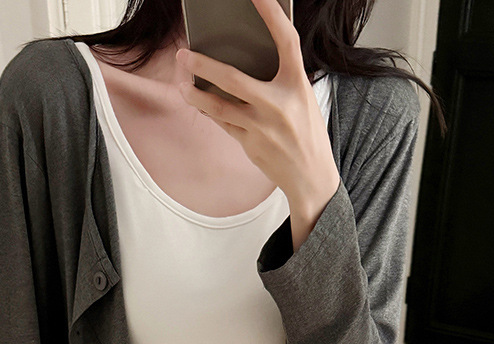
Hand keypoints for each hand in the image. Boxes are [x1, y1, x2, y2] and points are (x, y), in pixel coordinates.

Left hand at [175, 0, 339, 213]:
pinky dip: (209, 110)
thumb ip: (279, 80)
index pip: (286, 40)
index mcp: (298, 85)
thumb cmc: (307, 133)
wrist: (312, 178)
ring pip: (219, 106)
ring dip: (195, 94)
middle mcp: (279, 104)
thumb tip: (242, 60)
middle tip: (184, 55)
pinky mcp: (250, 145)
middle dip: (204, 65)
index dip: (271, 13)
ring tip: (181, 84)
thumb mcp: (302, 99)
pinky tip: (198, 101)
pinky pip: (223, 123)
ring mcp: (262, 127)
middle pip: (234, 79)